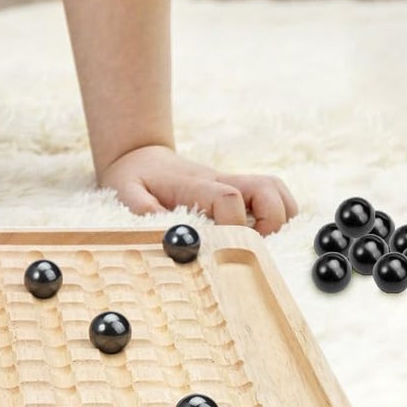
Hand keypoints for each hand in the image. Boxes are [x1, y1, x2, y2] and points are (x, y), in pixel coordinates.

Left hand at [99, 145, 298, 236]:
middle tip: (257, 250)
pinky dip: (278, 216)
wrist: (139, 156)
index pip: (229, 198)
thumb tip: (169, 233)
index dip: (235, 226)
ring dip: (281, 218)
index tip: (226, 248)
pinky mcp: (237, 191)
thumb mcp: (125, 192)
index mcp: (195, 185)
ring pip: (276, 190)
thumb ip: (142, 209)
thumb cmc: (134, 178)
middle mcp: (220, 182)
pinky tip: (261, 237)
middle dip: (273, 222)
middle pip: (267, 188)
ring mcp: (232, 185)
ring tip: (263, 244)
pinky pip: (271, 196)